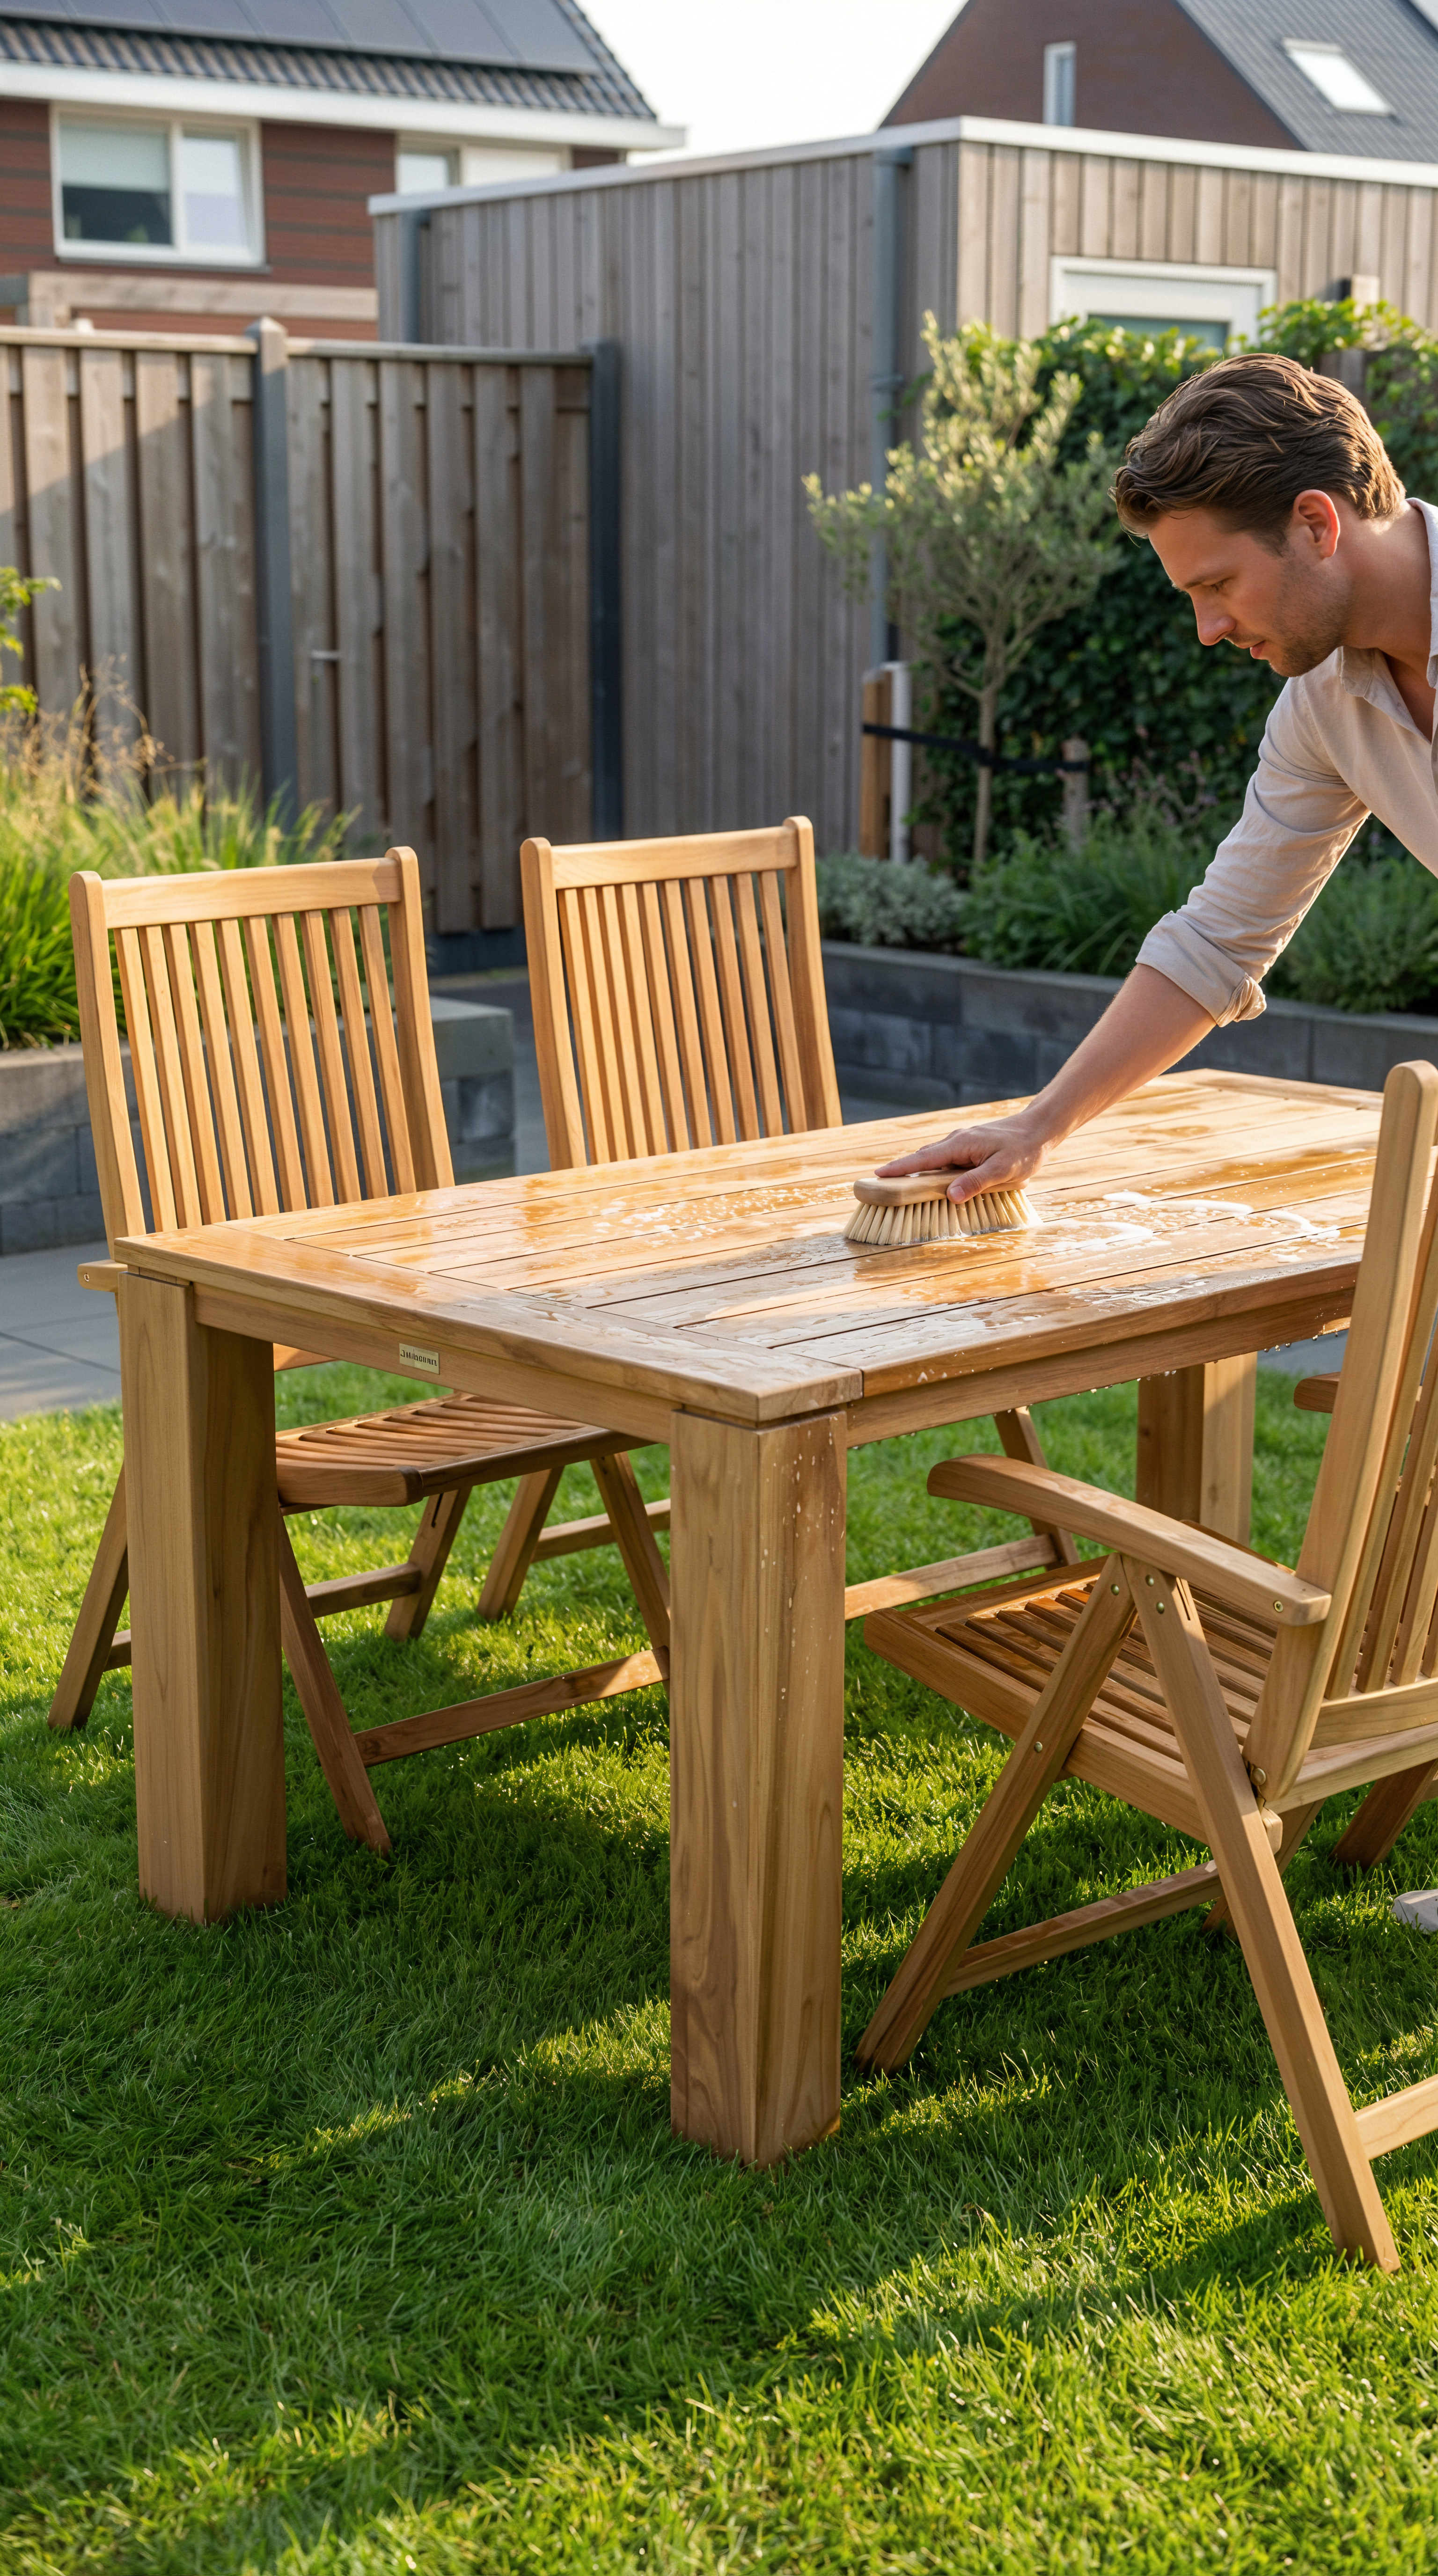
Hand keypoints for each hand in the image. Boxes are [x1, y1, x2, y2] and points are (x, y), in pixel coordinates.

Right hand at [875, 1113, 1048, 1203]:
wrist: (1039, 1129)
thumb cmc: (1023, 1150)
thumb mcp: (1003, 1169)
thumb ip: (976, 1181)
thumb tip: (950, 1195)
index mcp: (960, 1144)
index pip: (923, 1158)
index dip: (900, 1168)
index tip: (877, 1175)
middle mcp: (956, 1141)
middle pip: (923, 1158)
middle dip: (902, 1171)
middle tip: (882, 1188)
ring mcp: (962, 1143)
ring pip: (934, 1159)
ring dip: (920, 1172)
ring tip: (903, 1190)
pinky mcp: (969, 1148)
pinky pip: (946, 1161)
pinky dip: (936, 1171)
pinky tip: (937, 1183)